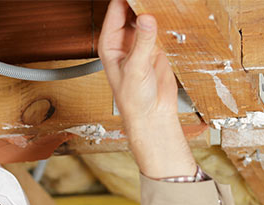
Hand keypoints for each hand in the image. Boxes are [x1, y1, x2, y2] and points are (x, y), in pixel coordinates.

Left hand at [98, 0, 196, 177]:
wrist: (152, 115)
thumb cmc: (133, 100)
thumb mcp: (136, 69)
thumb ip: (142, 43)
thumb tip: (146, 19)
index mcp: (109, 43)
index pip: (116, 8)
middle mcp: (123, 39)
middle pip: (131, 6)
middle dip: (142, 0)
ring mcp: (140, 39)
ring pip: (146, 11)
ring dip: (155, 5)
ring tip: (165, 2)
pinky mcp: (156, 43)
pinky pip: (160, 22)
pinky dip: (166, 15)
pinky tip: (174, 9)